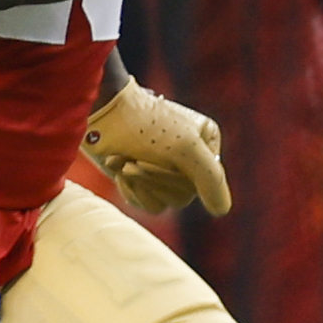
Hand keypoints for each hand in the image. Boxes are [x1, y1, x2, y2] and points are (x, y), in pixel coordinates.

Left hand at [84, 79, 231, 217]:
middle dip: (152, 179)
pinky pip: (145, 203)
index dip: (172, 176)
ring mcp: (165, 168)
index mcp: (207, 142)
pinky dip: (129, 189)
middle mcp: (190, 158)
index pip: (204, 183)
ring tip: (122, 161)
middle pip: (182, 196)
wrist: (100, 111)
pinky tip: (117, 165)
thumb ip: (211, 178)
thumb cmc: (144, 124)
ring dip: (138, 184)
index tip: (150, 157)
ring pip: (163, 203)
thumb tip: (222, 210)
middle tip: (131, 161)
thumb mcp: (185, 148)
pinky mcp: (142, 178)